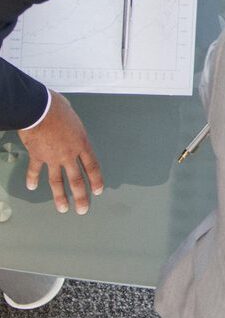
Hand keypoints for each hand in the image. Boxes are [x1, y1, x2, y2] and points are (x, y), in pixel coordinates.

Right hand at [17, 91, 101, 215]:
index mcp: (82, 143)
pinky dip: (32, 179)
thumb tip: (70, 127)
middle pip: (77, 180)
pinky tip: (32, 187)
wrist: (38, 109)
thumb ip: (74, 129)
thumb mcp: (74, 119)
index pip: (92, 166)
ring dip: (60, 196)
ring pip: (57, 182)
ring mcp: (52, 157)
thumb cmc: (57, 108)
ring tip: (63, 209)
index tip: (98, 191)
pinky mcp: (37, 156)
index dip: (96, 180)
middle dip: (81, 196)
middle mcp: (69, 154)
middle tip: (83, 209)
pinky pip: (35, 170)